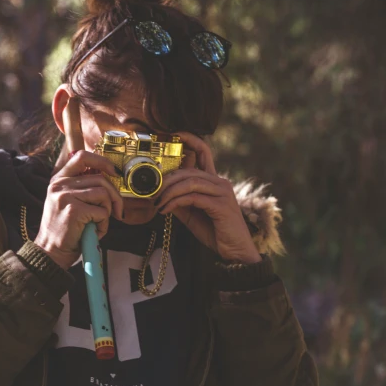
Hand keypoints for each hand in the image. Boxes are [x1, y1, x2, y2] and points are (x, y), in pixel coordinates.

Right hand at [35, 150, 123, 269]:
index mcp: (58, 179)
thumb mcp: (67, 201)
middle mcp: (60, 185)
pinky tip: (93, 232)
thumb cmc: (65, 230)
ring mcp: (66, 196)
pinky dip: (104, 225)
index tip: (114, 172)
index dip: (102, 161)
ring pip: (103, 194)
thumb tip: (109, 177)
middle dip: (114, 196)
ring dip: (108, 212)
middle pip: (100, 179)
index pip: (82, 156)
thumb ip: (81, 188)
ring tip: (98, 224)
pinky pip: (102, 212)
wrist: (51, 252)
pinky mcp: (74, 210)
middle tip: (117, 211)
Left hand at [155, 132, 260, 263]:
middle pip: (189, 169)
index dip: (191, 138)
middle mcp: (220, 182)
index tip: (174, 132)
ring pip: (189, 181)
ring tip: (157, 203)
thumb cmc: (214, 231)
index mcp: (213, 181)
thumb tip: (158, 193)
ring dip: (168, 192)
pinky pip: (193, 196)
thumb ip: (179, 200)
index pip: (204, 152)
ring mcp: (222, 192)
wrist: (234, 253)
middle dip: (167, 179)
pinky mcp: (221, 204)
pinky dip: (175, 202)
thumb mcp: (191, 213)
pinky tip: (165, 210)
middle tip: (151, 191)